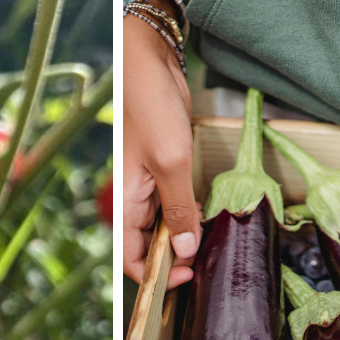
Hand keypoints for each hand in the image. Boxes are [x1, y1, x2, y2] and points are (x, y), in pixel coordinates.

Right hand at [123, 0, 200, 289]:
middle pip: (150, 247)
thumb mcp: (170, 162)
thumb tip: (183, 251)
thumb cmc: (149, 106)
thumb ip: (178, 209)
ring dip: (186, 238)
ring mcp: (152, 183)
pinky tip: (210, 215)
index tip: (186, 280)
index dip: (155, 277)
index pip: (132, 259)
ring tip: (212, 245)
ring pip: (166, 226)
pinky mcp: (167, 167)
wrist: (149, 59)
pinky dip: (192, 213)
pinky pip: (177, 202)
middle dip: (175, 262)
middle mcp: (136, 198)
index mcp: (126, 201)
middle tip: (206, 267)